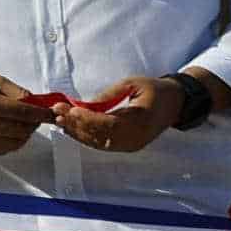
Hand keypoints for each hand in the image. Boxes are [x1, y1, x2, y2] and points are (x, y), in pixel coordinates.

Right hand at [0, 65, 51, 157]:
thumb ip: (16, 92)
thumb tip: (37, 104)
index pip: (25, 114)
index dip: (42, 115)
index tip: (52, 114)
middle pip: (21, 130)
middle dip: (34, 124)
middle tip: (37, 117)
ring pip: (14, 143)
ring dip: (24, 134)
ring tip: (24, 124)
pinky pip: (1, 149)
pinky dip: (12, 142)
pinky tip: (11, 132)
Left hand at [53, 77, 179, 154]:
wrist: (173, 103)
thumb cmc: (153, 90)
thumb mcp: (133, 84)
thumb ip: (110, 94)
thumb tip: (86, 104)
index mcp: (142, 121)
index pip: (111, 124)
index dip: (88, 119)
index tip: (71, 110)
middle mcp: (136, 138)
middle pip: (101, 136)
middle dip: (76, 125)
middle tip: (57, 112)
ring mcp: (131, 145)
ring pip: (98, 143)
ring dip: (76, 131)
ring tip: (59, 118)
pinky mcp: (125, 146)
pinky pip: (102, 144)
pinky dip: (84, 136)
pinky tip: (69, 126)